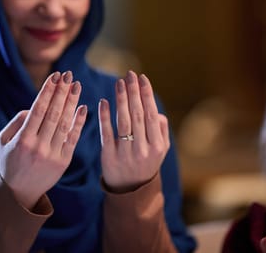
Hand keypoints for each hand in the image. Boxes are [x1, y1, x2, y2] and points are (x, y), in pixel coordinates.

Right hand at [0, 71, 86, 209]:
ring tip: (77, 86)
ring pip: (65, 124)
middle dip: (62, 92)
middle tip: (69, 75)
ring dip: (72, 103)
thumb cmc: (10, 161)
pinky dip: (79, 122)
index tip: (55, 76)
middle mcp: (38, 147)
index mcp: (23, 139)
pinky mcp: (63, 162)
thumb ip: (17, 121)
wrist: (19, 192)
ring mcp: (52, 155)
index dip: (48, 91)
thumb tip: (34, 107)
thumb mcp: (4, 140)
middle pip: (54, 113)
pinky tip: (83, 107)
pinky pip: (73, 138)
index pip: (38, 109)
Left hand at [98, 70, 169, 192]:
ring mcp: (126, 153)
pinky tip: (104, 102)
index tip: (142, 77)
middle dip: (133, 92)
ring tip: (118, 83)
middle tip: (129, 75)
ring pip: (123, 121)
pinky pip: (107, 133)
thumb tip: (155, 111)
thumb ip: (161, 130)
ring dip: (121, 100)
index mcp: (157, 145)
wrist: (130, 190)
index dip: (147, 94)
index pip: (151, 114)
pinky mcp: (109, 156)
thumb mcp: (161, 150)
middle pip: (137, 115)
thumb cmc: (146, 162)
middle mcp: (143, 149)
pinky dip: (105, 116)